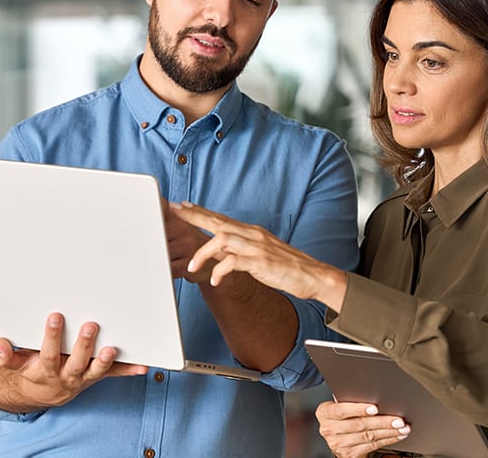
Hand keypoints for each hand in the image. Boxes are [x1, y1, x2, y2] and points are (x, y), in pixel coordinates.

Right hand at [0, 312, 147, 411]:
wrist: (45, 391)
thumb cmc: (33, 369)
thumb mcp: (16, 365)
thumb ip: (7, 356)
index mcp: (46, 369)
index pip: (48, 353)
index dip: (51, 336)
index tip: (55, 316)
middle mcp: (67, 374)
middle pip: (76, 361)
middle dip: (83, 344)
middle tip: (91, 325)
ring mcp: (85, 376)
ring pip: (96, 370)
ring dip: (106, 360)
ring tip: (112, 348)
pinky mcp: (97, 376)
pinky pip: (115, 374)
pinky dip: (129, 370)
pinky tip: (144, 365)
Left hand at [169, 201, 346, 308]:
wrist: (313, 276)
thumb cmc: (286, 267)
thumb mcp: (259, 254)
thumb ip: (239, 250)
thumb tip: (218, 252)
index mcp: (251, 232)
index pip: (221, 217)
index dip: (200, 211)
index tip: (182, 206)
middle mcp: (252, 235)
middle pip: (218, 221)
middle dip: (194, 216)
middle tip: (174, 212)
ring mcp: (257, 247)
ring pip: (222, 239)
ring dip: (203, 252)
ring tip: (192, 266)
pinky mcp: (261, 262)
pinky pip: (234, 262)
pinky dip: (220, 270)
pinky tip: (215, 280)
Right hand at [315, 401, 410, 457]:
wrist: (338, 437)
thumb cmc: (343, 415)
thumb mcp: (340, 405)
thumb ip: (349, 399)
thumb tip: (371, 390)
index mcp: (325, 413)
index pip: (341, 410)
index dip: (358, 409)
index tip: (375, 408)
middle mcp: (329, 429)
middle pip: (359, 425)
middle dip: (382, 422)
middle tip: (398, 419)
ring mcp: (338, 444)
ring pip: (368, 436)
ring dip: (388, 432)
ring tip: (402, 427)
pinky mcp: (349, 454)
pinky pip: (372, 446)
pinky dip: (387, 440)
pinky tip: (396, 435)